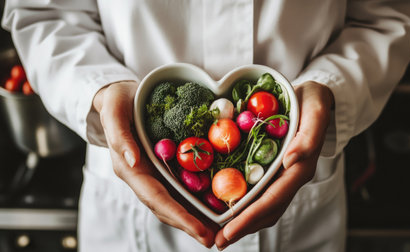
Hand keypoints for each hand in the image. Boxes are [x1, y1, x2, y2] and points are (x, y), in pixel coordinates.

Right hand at [93, 81, 216, 246]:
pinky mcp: (159, 168)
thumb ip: (119, 135)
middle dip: (189, 224)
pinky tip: (209, 207)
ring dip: (192, 218)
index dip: (178, 215)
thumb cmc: (116, 100)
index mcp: (129, 168)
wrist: (117, 97)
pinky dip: (191, 201)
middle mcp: (140, 176)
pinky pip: (176, 188)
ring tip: (216, 231)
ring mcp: (150, 174)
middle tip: (214, 239)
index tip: (199, 230)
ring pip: (171, 202)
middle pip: (165, 207)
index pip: (155, 198)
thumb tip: (132, 161)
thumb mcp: (114, 109)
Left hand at [214, 81, 333, 249]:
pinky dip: (247, 206)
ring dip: (244, 223)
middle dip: (244, 227)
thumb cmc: (314, 100)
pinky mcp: (278, 170)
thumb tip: (291, 161)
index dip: (251, 216)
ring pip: (266, 206)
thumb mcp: (314, 108)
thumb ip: (308, 136)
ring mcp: (285, 176)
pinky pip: (262, 194)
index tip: (229, 230)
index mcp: (302, 167)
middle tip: (218, 241)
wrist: (316, 97)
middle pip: (268, 209)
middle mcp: (293, 176)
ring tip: (222, 234)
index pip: (273, 198)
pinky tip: (230, 210)